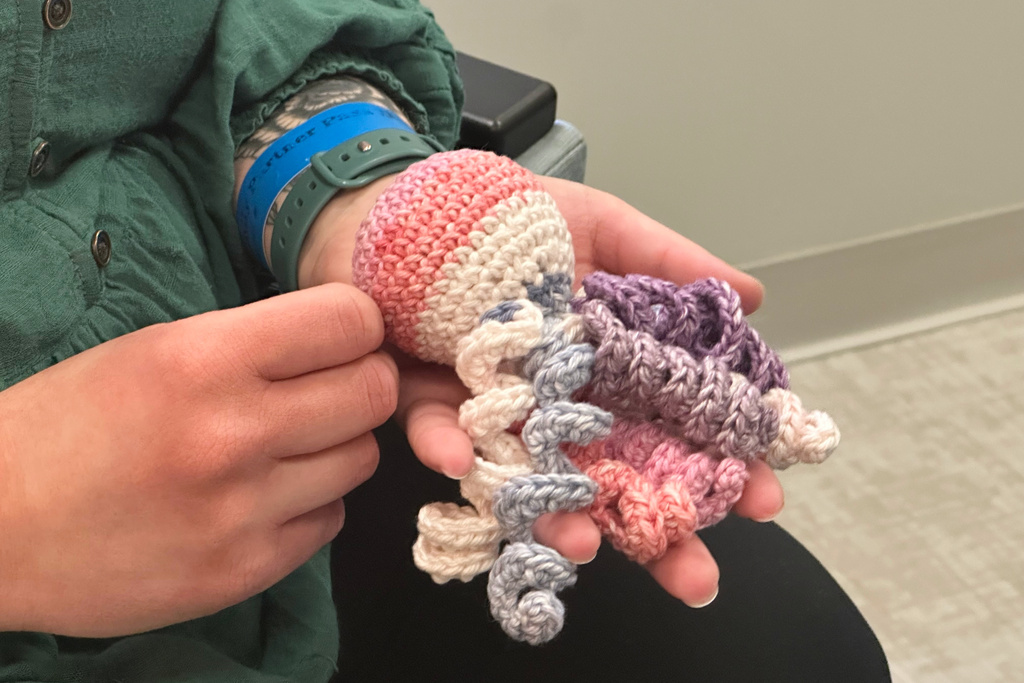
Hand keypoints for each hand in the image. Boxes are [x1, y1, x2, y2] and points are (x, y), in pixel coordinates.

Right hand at [0, 284, 395, 635]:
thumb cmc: (72, 424)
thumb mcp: (157, 351)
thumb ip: (256, 344)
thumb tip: (348, 340)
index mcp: (205, 359)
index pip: (351, 321)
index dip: (356, 326)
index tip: (343, 337)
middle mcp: (234, 434)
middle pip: (375, 393)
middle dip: (362, 383)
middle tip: (330, 390)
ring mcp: (242, 510)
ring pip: (362, 459)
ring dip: (337, 447)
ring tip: (286, 448)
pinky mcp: (243, 570)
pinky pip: (329, 520)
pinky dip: (310, 504)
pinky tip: (263, 497)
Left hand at [393, 178, 782, 606]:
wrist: (404, 206)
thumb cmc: (508, 215)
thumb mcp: (599, 226)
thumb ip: (667, 261)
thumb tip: (754, 296)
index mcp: (607, 366)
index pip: (675, 428)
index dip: (720, 466)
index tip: (763, 498)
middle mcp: (558, 402)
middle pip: (618, 479)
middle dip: (658, 533)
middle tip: (697, 578)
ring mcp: (498, 411)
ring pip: (536, 481)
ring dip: (556, 519)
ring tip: (581, 546)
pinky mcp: (431, 403)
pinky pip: (441, 434)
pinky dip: (449, 446)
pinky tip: (462, 458)